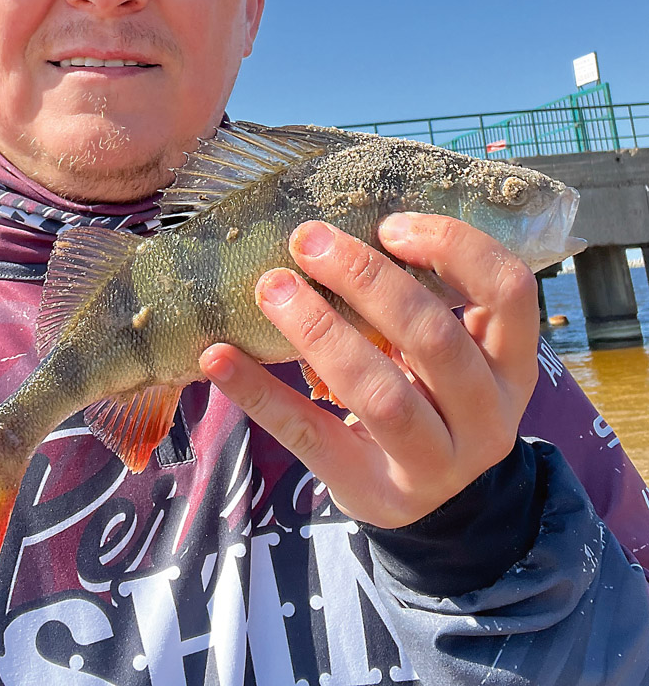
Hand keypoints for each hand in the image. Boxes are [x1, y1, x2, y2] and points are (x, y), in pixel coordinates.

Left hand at [198, 214, 539, 528]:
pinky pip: (310, 437)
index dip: (453, 247)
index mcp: (510, 365)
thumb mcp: (452, 353)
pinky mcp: (374, 492)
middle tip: (307, 240)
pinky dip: (259, 393)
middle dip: (367, 280)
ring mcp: (436, 465)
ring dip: (320, 330)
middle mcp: (487, 417)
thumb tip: (337, 224)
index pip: (510, 291)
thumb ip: (423, 299)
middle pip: (435, 337)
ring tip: (270, 287)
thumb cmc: (431, 397)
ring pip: (382, 394)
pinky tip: (217, 356)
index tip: (388, 224)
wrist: (428, 503)